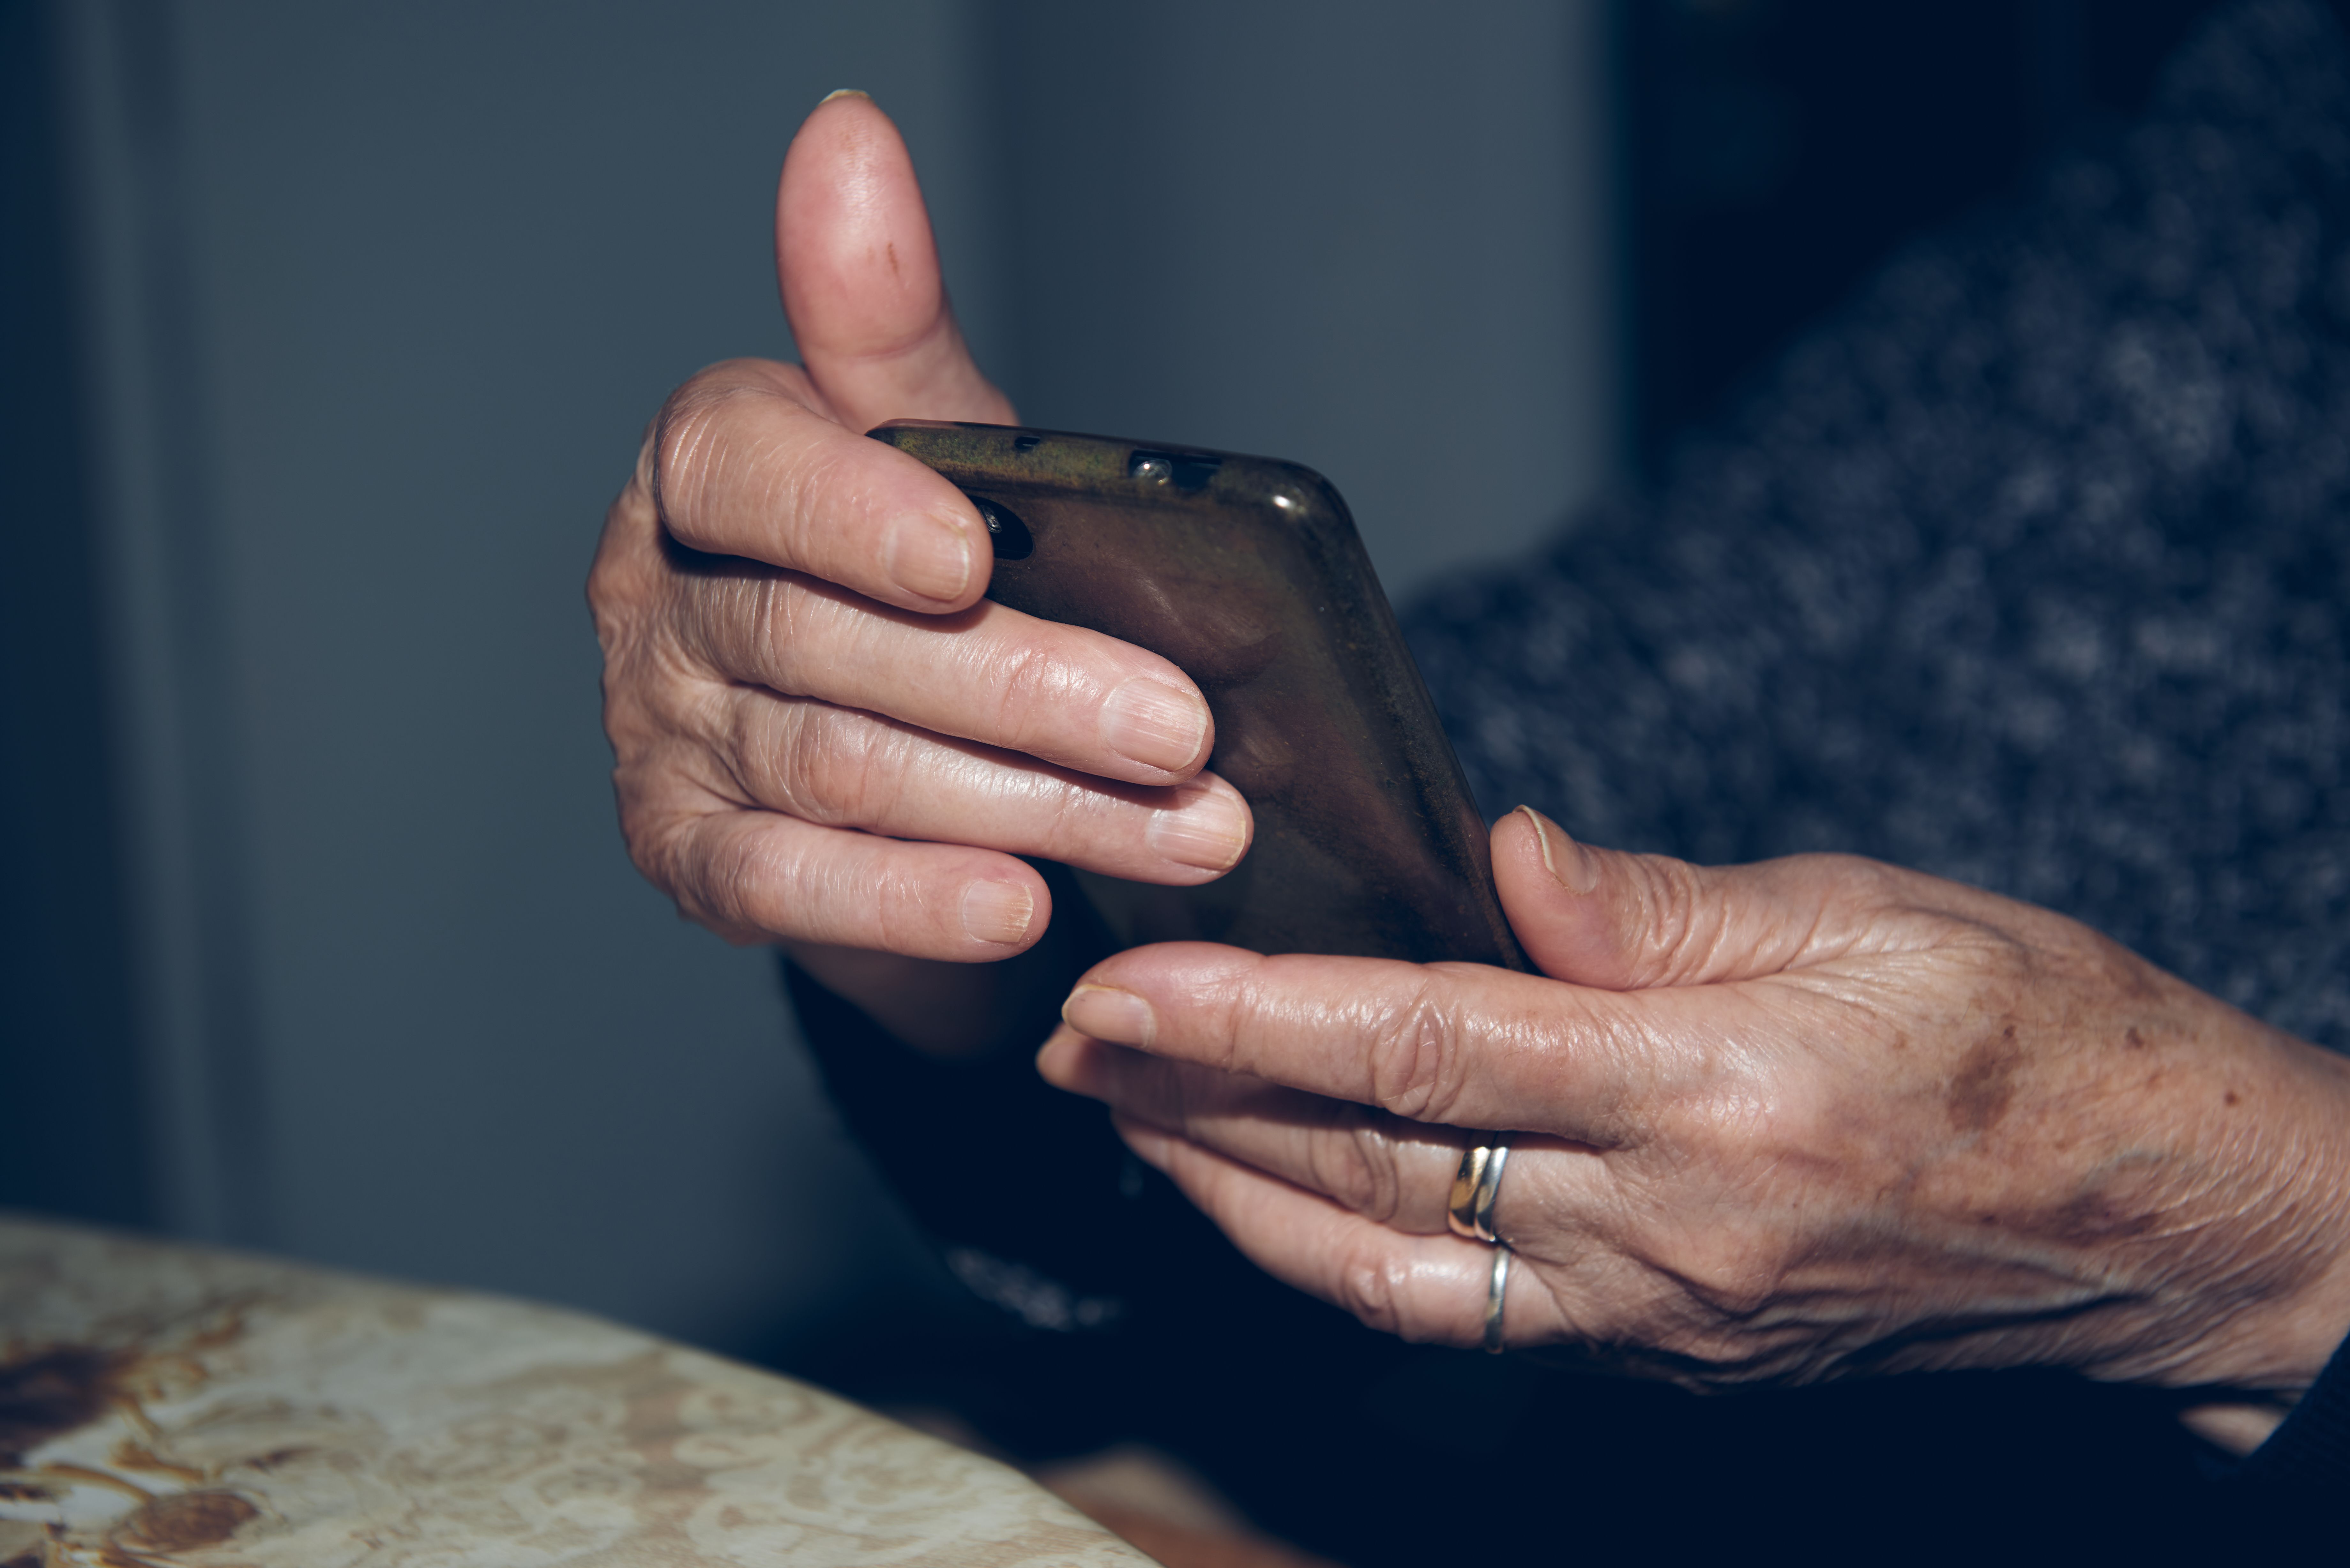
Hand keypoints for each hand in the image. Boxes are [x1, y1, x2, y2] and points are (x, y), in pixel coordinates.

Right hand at [589, 94, 1250, 1049]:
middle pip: (830, 643)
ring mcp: (661, 737)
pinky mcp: (690, 859)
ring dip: (1024, 802)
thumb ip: (886, 319)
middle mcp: (658, 600)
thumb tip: (846, 136)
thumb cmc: (922, 575)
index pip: (742, 465)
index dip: (852, 510)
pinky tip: (1019, 906)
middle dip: (1023, 689)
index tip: (972, 555)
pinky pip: (792, 885)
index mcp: (704, 473)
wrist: (898, 742)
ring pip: (842, 769)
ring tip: (1182, 825)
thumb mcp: (932, 448)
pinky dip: (911, 901)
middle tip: (1181, 730)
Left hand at [1040, 807, 2349, 1446]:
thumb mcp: (1874, 916)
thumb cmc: (2041, 1038)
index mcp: (1722, 1085)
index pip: (1423, 1044)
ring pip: (1389, 1268)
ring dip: (1237, 1197)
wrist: (2162, 1222)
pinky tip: (1276, 1201)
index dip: (1252, 1017)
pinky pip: (1467, 1316)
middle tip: (1075, 1045)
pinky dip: (1345, 1258)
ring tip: (1132, 1125)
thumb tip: (1504, 857)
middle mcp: (1674, 1221)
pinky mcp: (1670, 1349)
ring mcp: (1664, 1310)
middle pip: (1374, 1166)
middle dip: (1197, 1107)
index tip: (1125, 985)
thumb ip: (1662, 903)